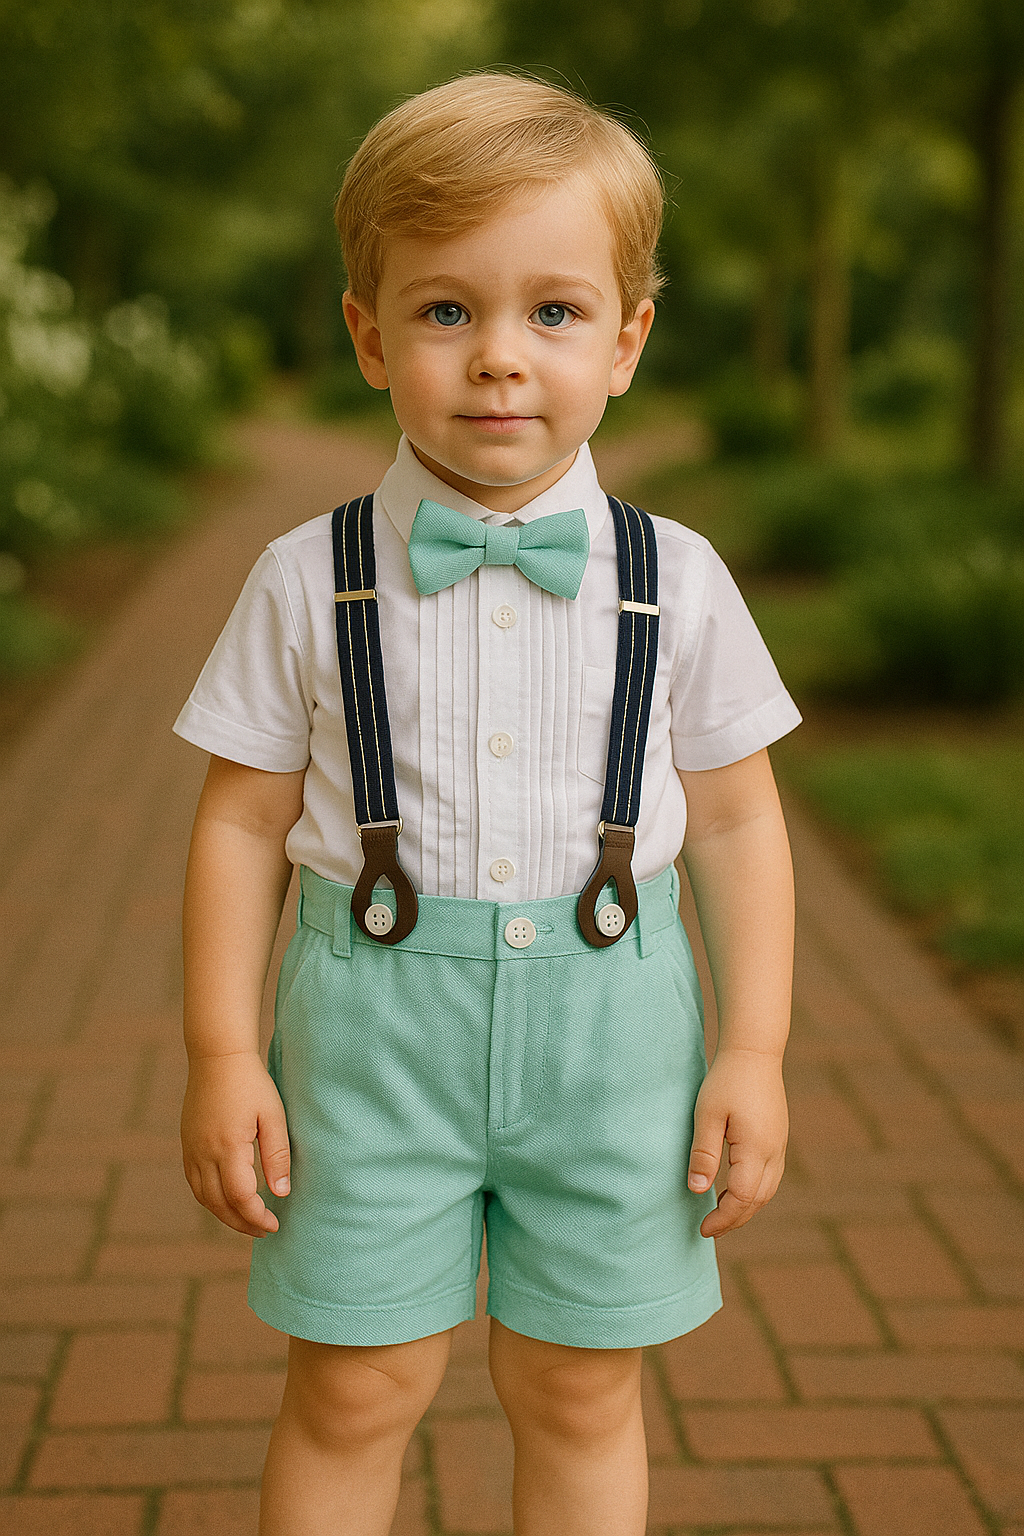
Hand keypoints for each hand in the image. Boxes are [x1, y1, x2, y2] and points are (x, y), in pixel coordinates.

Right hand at [181, 1051, 290, 1237]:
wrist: (217, 1056)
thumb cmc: (251, 1083)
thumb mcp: (274, 1115)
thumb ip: (277, 1155)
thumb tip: (281, 1193)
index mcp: (228, 1146)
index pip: (240, 1197)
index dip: (257, 1216)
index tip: (274, 1224)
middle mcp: (204, 1152)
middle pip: (219, 1204)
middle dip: (242, 1223)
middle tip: (264, 1230)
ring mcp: (191, 1149)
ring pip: (203, 1197)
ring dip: (224, 1215)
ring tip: (247, 1221)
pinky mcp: (187, 1144)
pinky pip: (194, 1183)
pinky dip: (209, 1199)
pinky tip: (226, 1200)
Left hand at [687, 1047, 787, 1237]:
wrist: (754, 1051)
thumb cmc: (726, 1080)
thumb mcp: (706, 1115)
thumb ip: (703, 1153)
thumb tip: (697, 1190)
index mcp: (756, 1149)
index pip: (743, 1199)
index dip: (724, 1218)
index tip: (703, 1229)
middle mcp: (774, 1151)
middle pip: (758, 1200)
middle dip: (735, 1219)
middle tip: (710, 1230)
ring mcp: (780, 1144)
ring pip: (768, 1190)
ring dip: (747, 1207)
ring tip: (722, 1215)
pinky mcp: (779, 1136)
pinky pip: (770, 1175)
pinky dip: (755, 1191)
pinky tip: (738, 1191)